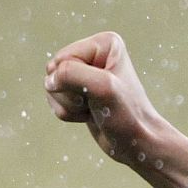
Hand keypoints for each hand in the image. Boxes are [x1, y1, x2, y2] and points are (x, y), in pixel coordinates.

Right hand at [45, 32, 187, 187]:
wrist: (139, 144)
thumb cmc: (127, 115)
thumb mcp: (102, 88)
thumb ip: (70, 73)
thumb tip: (49, 80)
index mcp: (105, 43)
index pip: (64, 59)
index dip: (76, 81)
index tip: (103, 93)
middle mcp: (95, 53)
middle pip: (53, 71)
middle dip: (70, 93)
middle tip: (98, 103)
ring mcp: (85, 72)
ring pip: (51, 86)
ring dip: (69, 105)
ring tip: (94, 109)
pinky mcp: (79, 90)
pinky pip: (54, 99)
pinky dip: (68, 112)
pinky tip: (89, 114)